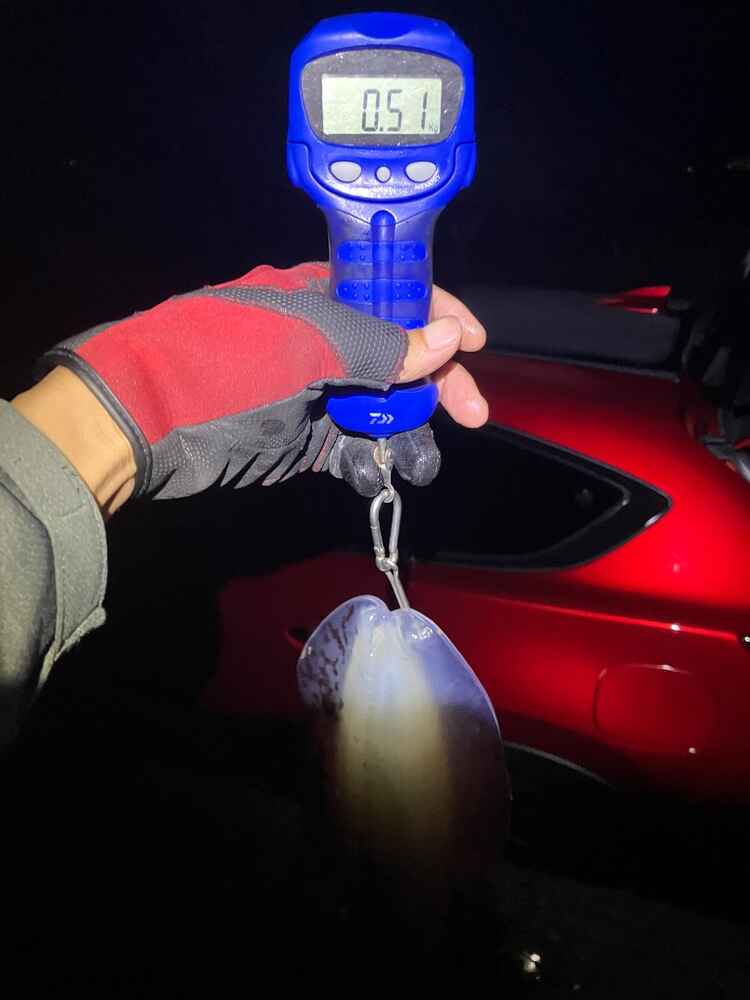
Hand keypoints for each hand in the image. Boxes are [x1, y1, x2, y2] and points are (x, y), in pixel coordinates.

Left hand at [18, 264, 485, 512]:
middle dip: (437, 384)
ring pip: (381, 410)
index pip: (396, 297)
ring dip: (409, 433)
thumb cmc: (224, 361)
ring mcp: (312, 393)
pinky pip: (352, 450)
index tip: (476, 345)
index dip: (440, 315)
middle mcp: (323, 342)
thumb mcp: (309, 343)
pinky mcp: (301, 442)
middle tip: (472, 415)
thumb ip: (383, 345)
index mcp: (322, 297)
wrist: (145, 422)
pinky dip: (372, 463)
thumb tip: (450, 339)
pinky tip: (384, 476)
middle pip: (399, 358)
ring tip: (424, 462)